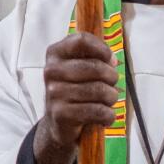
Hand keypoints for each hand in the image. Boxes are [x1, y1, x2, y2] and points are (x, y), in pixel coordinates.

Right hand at [34, 32, 120, 163]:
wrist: (57, 123)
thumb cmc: (74, 90)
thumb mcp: (79, 67)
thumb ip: (94, 57)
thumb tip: (112, 60)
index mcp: (55, 53)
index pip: (82, 40)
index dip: (102, 49)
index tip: (110, 60)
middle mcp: (51, 70)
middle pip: (94, 67)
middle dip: (111, 77)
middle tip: (112, 84)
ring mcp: (54, 92)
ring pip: (98, 90)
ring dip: (111, 97)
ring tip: (109, 100)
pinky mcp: (60, 113)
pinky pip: (96, 111)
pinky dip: (108, 115)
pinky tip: (106, 117)